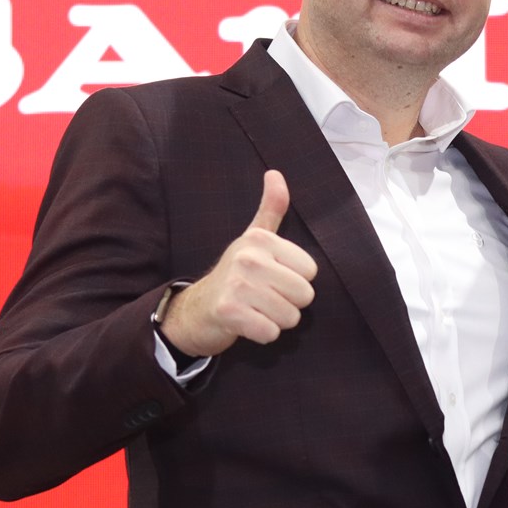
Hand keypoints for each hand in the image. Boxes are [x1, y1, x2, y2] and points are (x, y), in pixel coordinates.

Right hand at [160, 170, 318, 356]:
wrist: (196, 309)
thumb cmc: (234, 275)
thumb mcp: (253, 239)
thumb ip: (271, 209)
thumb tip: (275, 173)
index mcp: (260, 240)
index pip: (311, 271)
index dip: (296, 281)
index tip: (272, 279)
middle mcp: (248, 258)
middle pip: (304, 295)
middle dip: (289, 304)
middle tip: (264, 298)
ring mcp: (237, 284)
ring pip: (290, 317)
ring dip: (276, 321)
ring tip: (255, 310)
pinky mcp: (229, 312)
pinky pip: (271, 332)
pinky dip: (263, 334)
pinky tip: (247, 324)